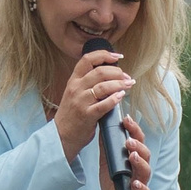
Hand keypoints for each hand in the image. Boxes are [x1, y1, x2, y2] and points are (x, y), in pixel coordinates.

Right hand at [51, 46, 133, 161]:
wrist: (61, 135)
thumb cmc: (72, 114)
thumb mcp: (75, 93)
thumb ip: (88, 83)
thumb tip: (111, 73)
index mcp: (73, 80)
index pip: (88, 59)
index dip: (104, 55)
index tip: (118, 57)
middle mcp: (76, 88)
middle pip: (99, 72)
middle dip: (117, 72)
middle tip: (127, 77)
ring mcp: (81, 102)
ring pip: (103, 86)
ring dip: (120, 84)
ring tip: (129, 85)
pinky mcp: (87, 115)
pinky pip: (104, 104)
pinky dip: (115, 99)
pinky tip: (121, 96)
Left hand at [100, 115, 148, 189]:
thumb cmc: (115, 182)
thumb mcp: (108, 163)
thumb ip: (108, 147)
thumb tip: (102, 127)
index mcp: (134, 158)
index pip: (138, 140)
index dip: (134, 129)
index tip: (126, 119)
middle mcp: (140, 169)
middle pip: (145, 153)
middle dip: (138, 145)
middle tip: (129, 140)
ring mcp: (141, 182)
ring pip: (146, 170)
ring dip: (140, 162)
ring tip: (132, 156)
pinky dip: (141, 187)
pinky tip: (135, 183)